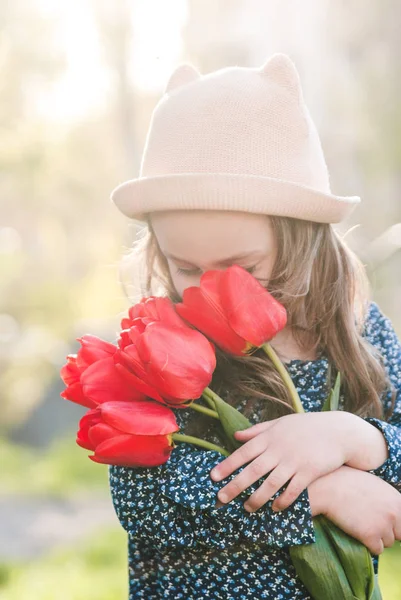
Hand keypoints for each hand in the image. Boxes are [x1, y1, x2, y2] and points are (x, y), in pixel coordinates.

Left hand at [210, 411, 360, 511]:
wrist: (337, 431)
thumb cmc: (306, 427)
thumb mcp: (280, 423)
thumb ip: (257, 431)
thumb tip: (235, 435)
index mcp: (270, 437)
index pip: (244, 452)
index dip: (227, 465)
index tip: (213, 477)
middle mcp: (279, 449)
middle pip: (253, 471)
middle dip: (235, 485)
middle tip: (221, 498)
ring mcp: (294, 461)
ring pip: (270, 484)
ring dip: (257, 498)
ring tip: (246, 508)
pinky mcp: (309, 472)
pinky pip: (292, 491)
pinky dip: (282, 501)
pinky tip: (274, 509)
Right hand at [308, 465, 400, 554]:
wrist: (329, 487)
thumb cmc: (348, 482)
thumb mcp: (375, 485)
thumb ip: (388, 500)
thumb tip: (392, 513)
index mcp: (397, 499)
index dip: (394, 523)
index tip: (384, 522)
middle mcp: (394, 513)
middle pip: (400, 534)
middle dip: (388, 532)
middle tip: (372, 524)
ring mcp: (383, 525)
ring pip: (388, 543)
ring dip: (377, 538)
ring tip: (361, 524)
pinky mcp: (370, 535)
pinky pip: (377, 550)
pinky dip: (368, 545)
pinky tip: (357, 532)